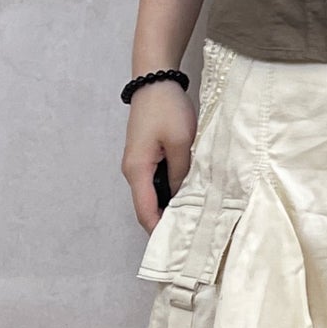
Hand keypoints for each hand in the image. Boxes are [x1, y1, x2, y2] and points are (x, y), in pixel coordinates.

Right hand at [122, 79, 196, 231]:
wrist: (155, 79)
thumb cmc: (166, 109)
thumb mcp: (181, 143)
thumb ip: (182, 174)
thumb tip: (182, 198)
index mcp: (137, 170)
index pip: (145, 212)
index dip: (158, 232)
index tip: (176, 248)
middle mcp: (133, 171)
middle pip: (147, 207)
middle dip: (165, 223)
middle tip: (191, 238)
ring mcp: (138, 164)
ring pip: (153, 195)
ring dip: (169, 207)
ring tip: (193, 220)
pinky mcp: (146, 156)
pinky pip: (157, 182)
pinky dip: (170, 192)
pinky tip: (188, 196)